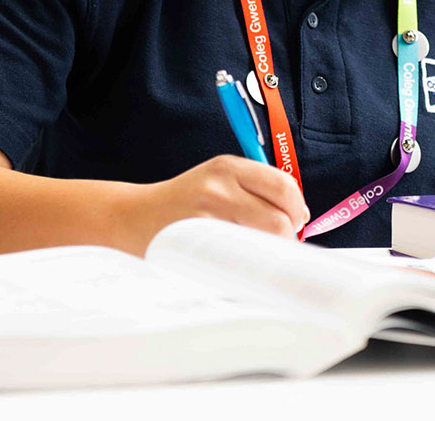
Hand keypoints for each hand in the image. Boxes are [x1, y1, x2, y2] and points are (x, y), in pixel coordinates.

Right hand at [127, 155, 309, 251]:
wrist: (134, 217)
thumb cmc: (184, 204)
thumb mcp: (217, 181)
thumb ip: (255, 190)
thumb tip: (299, 216)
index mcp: (229, 167)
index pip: (284, 186)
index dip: (297, 209)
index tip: (295, 222)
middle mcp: (220, 187)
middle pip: (279, 218)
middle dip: (288, 237)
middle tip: (280, 247)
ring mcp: (208, 216)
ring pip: (263, 242)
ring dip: (271, 254)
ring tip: (260, 257)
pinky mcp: (198, 243)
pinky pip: (241, 260)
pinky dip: (250, 266)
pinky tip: (242, 266)